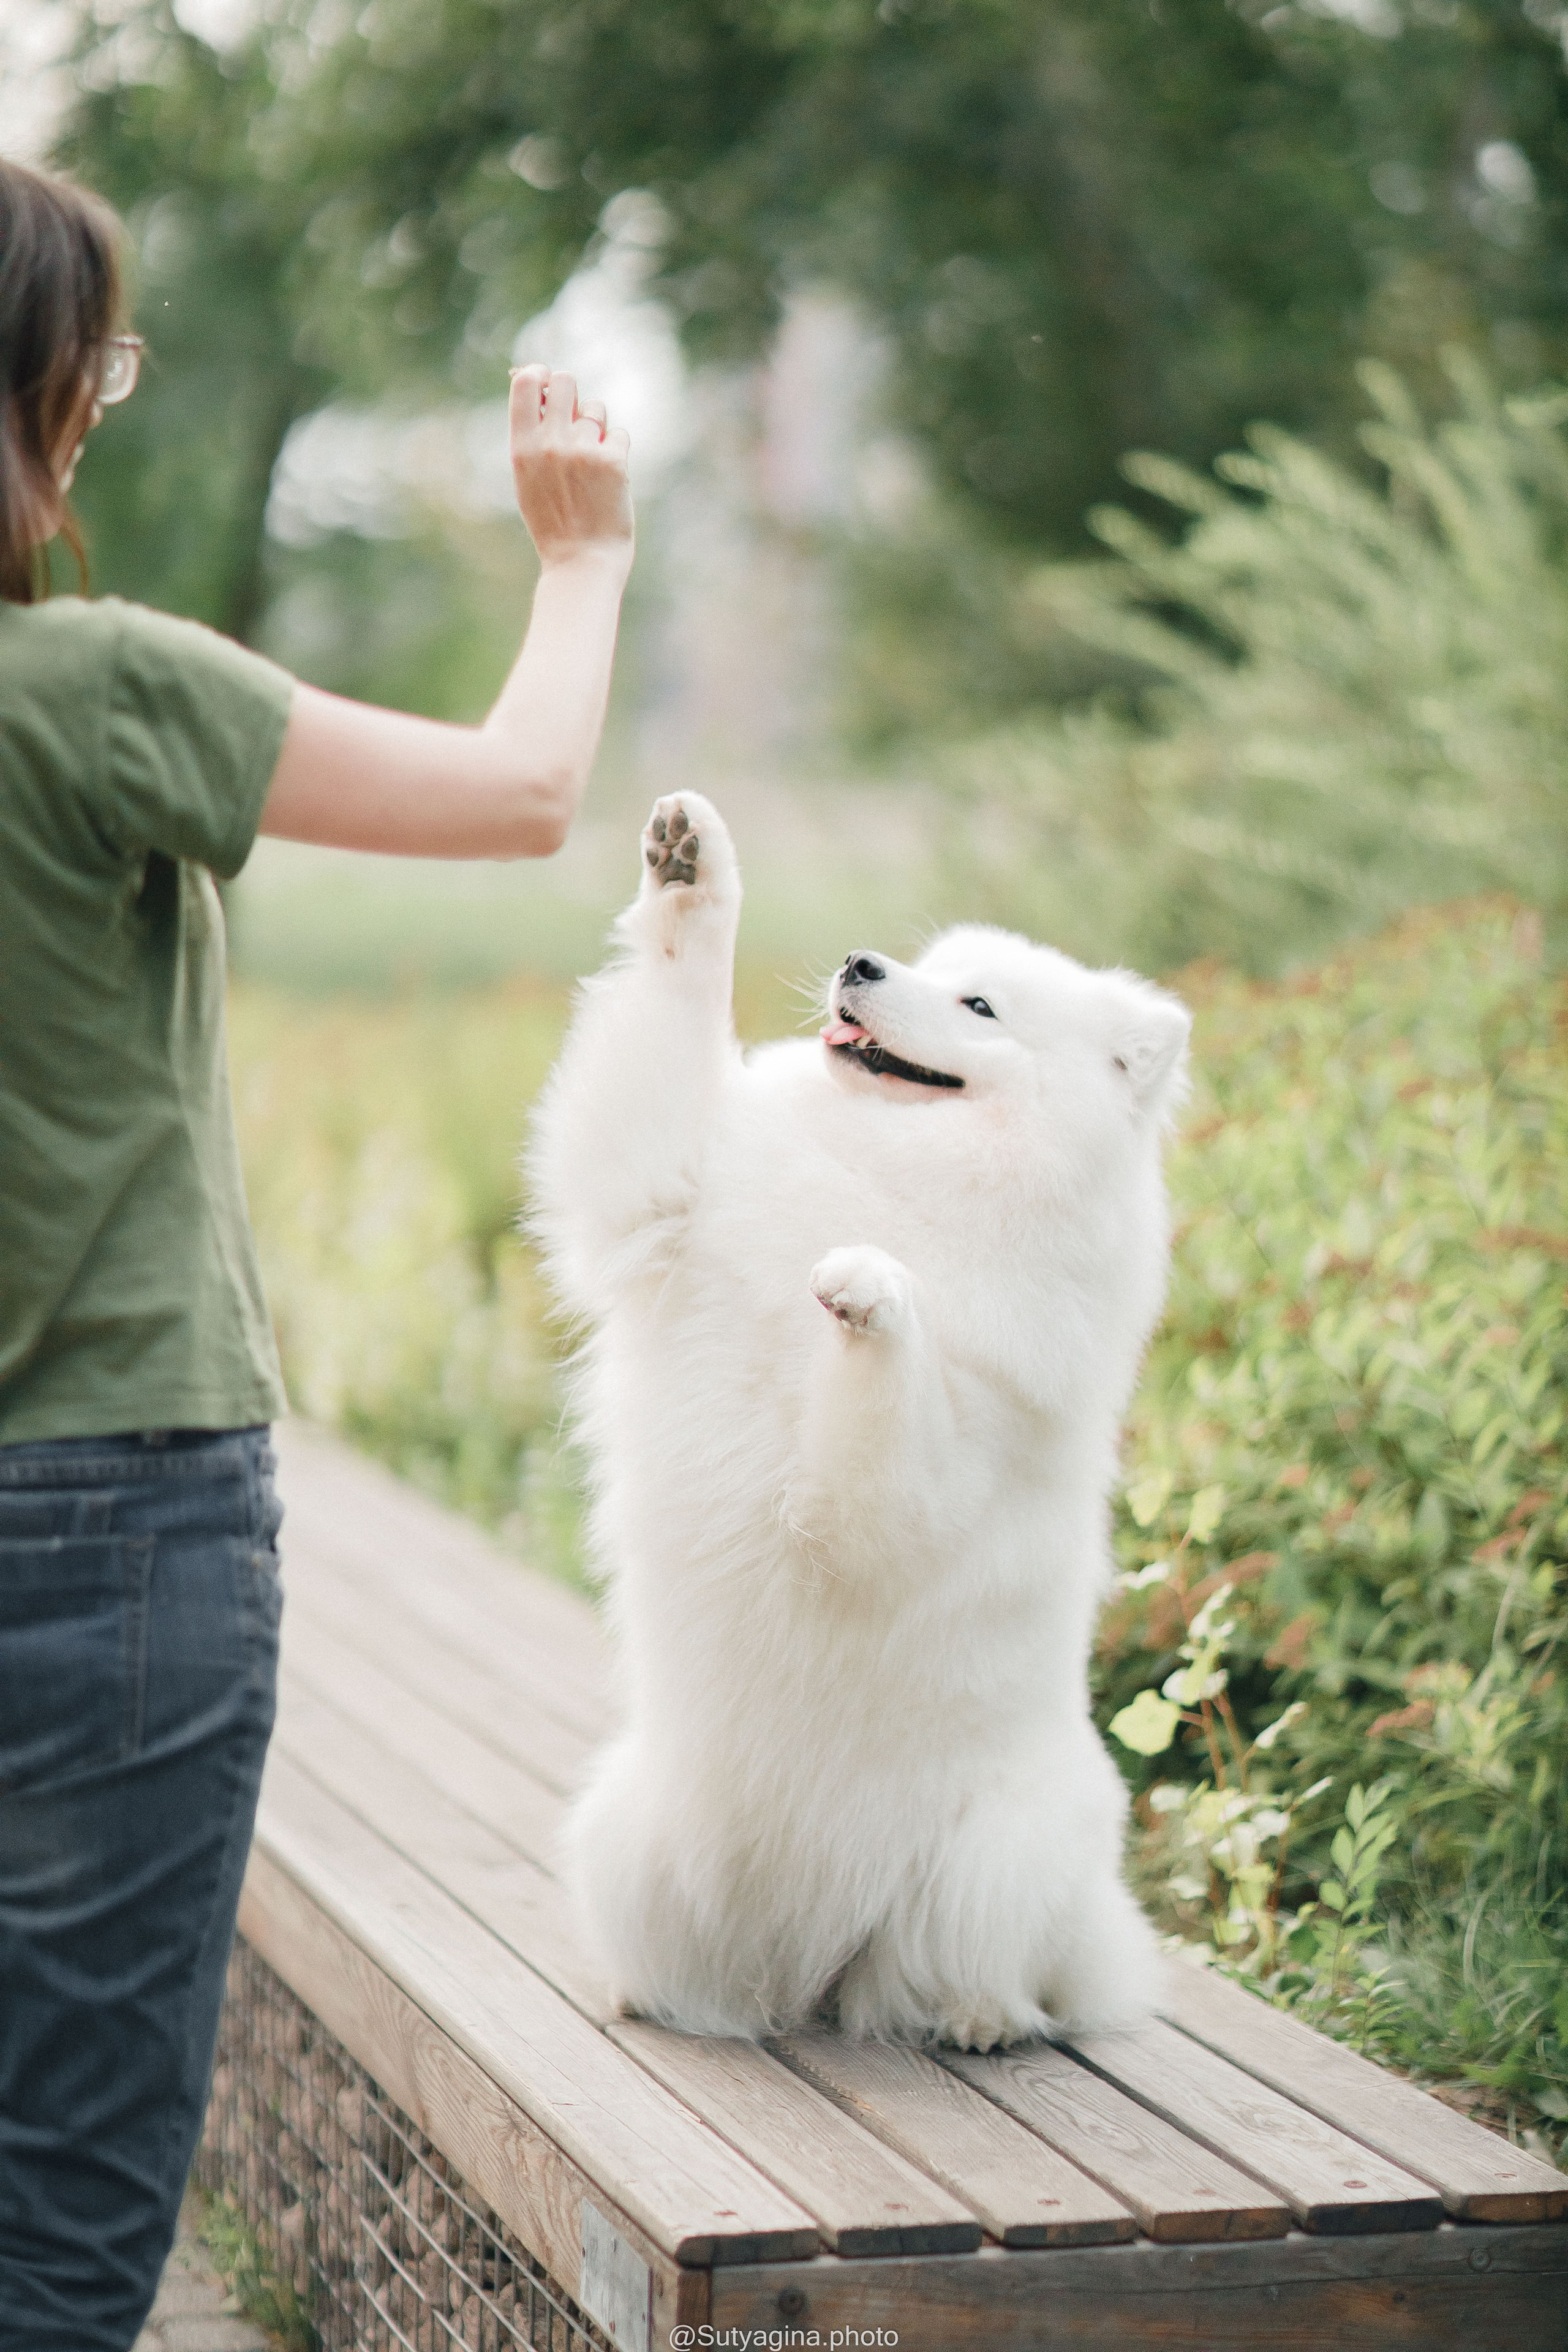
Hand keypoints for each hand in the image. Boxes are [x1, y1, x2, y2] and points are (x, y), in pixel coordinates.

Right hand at [508, 364, 632, 572]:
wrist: (581, 564)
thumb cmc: (554, 523)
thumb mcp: (528, 480)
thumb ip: (532, 437)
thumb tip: (543, 388)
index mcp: (522, 448)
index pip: (527, 382)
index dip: (541, 375)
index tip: (548, 384)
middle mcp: (551, 443)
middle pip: (566, 381)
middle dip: (573, 395)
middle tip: (577, 421)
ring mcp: (583, 450)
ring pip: (596, 409)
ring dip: (597, 428)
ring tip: (592, 463)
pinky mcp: (613, 461)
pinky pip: (619, 434)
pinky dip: (616, 451)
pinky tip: (610, 479)